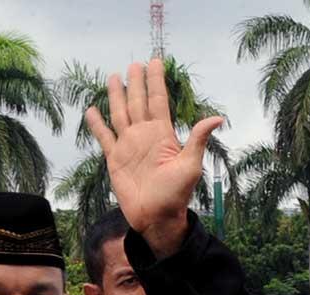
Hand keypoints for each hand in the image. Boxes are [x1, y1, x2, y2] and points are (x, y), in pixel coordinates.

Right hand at [86, 59, 223, 257]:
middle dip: (136, 83)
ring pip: (120, 114)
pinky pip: (104, 136)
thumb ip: (197, 139)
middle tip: (134, 64)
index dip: (156, 82)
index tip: (156, 62)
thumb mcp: (190, 165)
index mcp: (162, 135)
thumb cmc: (176, 194)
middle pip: (138, 102)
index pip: (158, 101)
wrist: (156, 217)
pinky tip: (92, 110)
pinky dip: (97, 124)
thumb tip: (217, 118)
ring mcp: (128, 146)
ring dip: (117, 96)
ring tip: (114, 77)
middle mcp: (144, 136)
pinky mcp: (114, 158)